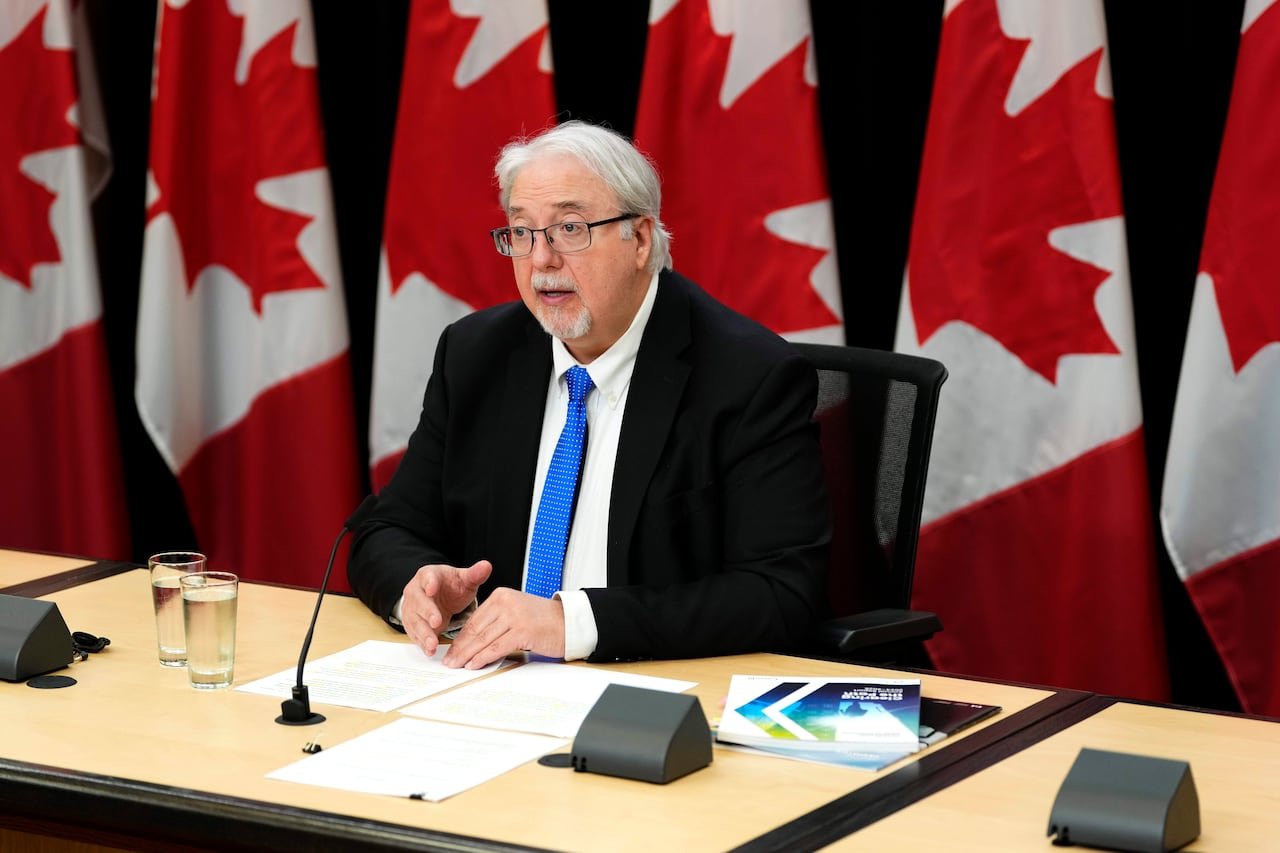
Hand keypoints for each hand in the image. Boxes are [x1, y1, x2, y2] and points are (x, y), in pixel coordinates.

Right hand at [401, 560, 491, 655]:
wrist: (437, 596)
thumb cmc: (450, 586)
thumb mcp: (463, 579)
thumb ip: (474, 574)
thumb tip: (487, 565)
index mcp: (428, 576)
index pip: (427, 577)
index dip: (429, 583)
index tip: (432, 589)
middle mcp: (415, 591)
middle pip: (419, 601)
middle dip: (427, 612)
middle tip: (436, 622)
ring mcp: (412, 609)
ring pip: (415, 621)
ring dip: (424, 633)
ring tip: (433, 643)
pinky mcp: (412, 624)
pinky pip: (415, 634)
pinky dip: (422, 643)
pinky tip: (430, 651)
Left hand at [443, 587, 565, 669]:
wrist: (569, 622)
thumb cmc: (544, 621)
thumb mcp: (516, 613)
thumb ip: (496, 621)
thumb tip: (474, 641)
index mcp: (501, 595)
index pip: (475, 619)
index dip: (461, 637)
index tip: (452, 650)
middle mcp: (506, 602)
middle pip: (476, 629)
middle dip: (460, 648)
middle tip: (449, 661)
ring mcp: (514, 615)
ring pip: (484, 639)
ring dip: (468, 655)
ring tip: (457, 665)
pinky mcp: (522, 630)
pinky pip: (497, 647)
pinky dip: (483, 657)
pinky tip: (474, 664)